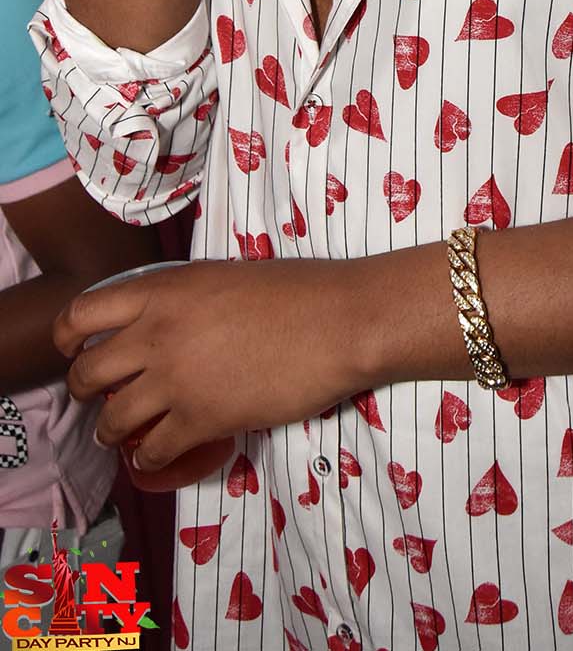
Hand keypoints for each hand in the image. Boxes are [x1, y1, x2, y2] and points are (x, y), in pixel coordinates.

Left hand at [55, 259, 370, 471]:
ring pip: (113, 421)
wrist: (340, 321)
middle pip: (87, 373)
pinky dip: (150, 460)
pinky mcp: (202, 419)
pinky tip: (161, 456)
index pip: (82, 314)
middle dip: (87, 392)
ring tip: (127, 435)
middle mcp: (158, 333)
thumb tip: (170, 319)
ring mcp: (177, 379)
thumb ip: (185, 298)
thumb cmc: (299, 290)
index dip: (67, 338)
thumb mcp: (225, 276)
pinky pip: (153, 451)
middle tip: (106, 397)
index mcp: (164, 290)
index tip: (74, 350)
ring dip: (114, 433)